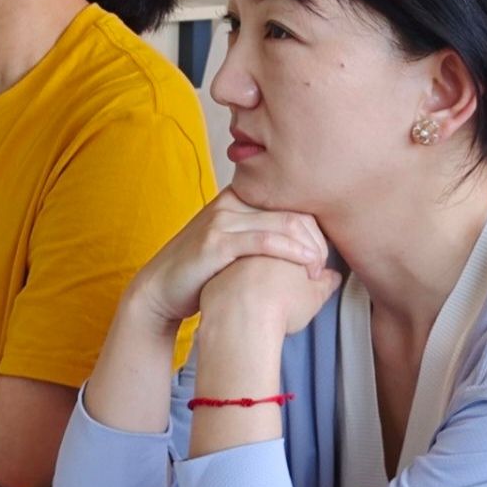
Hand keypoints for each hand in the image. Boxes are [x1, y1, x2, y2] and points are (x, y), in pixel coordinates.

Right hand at [125, 189, 329, 331]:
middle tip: (325, 266)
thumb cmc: (202, 273)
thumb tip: (308, 251)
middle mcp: (231, 201)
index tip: (326, 255)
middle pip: (293, 211)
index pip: (292, 203)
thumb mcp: (234, 246)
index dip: (317, 228)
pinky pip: (265, 241)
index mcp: (238, 198)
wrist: (161, 289)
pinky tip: (307, 267)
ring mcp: (222, 219)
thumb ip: (262, 238)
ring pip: (284, 223)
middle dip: (318, 240)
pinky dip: (292, 252)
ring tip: (318, 271)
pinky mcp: (216, 241)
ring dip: (310, 248)